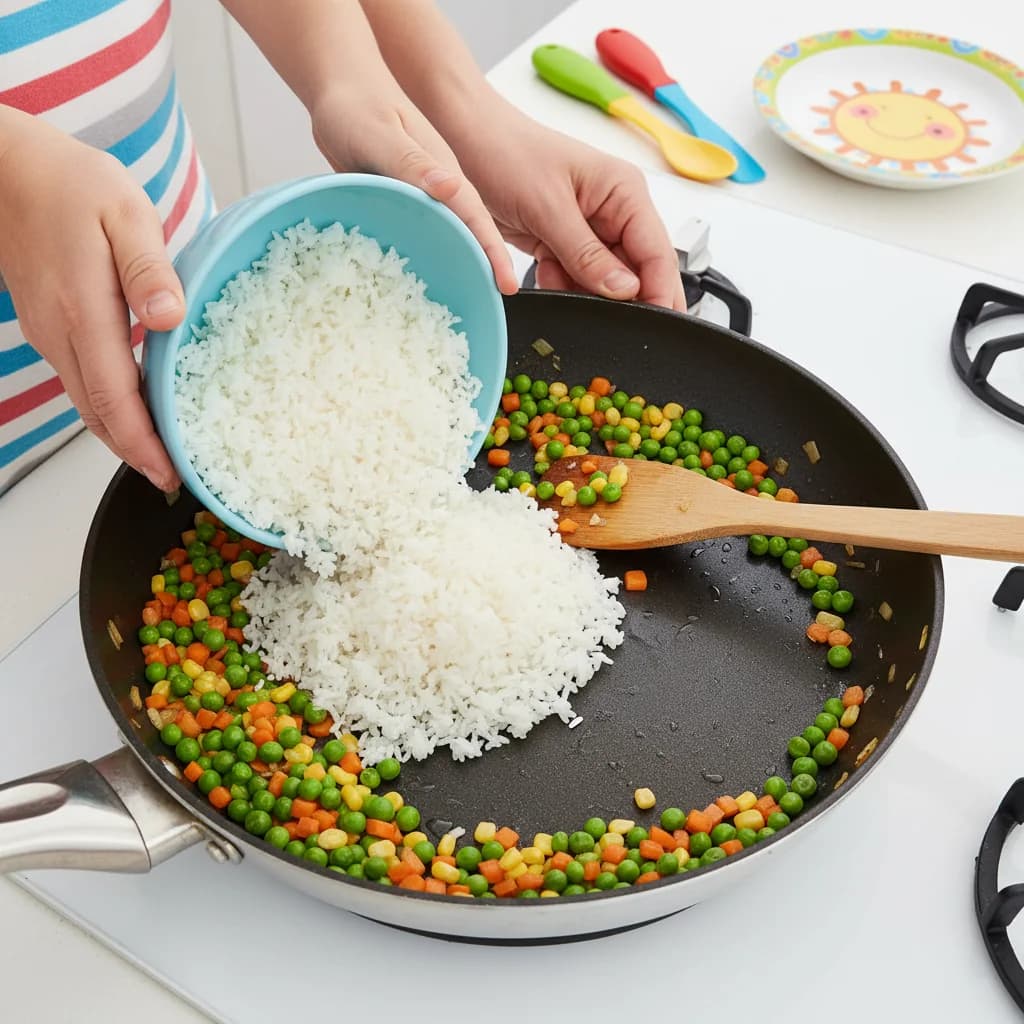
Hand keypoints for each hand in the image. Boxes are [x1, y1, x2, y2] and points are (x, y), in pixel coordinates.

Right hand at [0, 108, 184, 489]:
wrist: (9, 169)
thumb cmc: (71, 183)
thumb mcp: (125, 213)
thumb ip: (149, 269)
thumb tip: (169, 318)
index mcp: (83, 311)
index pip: (115, 398)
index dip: (143, 443)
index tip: (170, 474)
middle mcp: (60, 332)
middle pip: (98, 413)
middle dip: (136, 453)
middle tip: (174, 480)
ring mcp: (49, 331)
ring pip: (86, 402)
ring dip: (121, 434)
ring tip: (160, 457)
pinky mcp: (48, 324)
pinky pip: (80, 380)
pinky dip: (108, 407)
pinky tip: (135, 411)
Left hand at [310, 84, 518, 294]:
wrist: (339, 89)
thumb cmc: (358, 104)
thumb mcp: (383, 134)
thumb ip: (415, 162)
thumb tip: (451, 187)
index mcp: (444, 174)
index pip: (476, 220)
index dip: (493, 254)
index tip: (507, 286)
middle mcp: (439, 191)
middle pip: (467, 237)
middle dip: (483, 271)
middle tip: (492, 310)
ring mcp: (422, 199)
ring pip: (444, 240)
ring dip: (455, 269)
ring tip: (464, 307)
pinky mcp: (402, 204)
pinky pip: (418, 237)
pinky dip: (423, 260)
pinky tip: (416, 286)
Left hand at [459, 113, 684, 310]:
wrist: (468, 142)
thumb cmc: (508, 154)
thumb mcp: (549, 208)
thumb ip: (587, 255)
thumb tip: (625, 291)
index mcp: (625, 192)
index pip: (657, 253)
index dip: (660, 293)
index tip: (656, 325)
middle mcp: (615, 211)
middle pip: (635, 271)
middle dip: (620, 298)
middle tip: (610, 324)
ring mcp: (590, 229)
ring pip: (603, 281)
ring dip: (583, 291)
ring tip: (558, 279)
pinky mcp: (565, 243)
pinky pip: (575, 278)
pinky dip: (561, 284)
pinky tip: (545, 274)